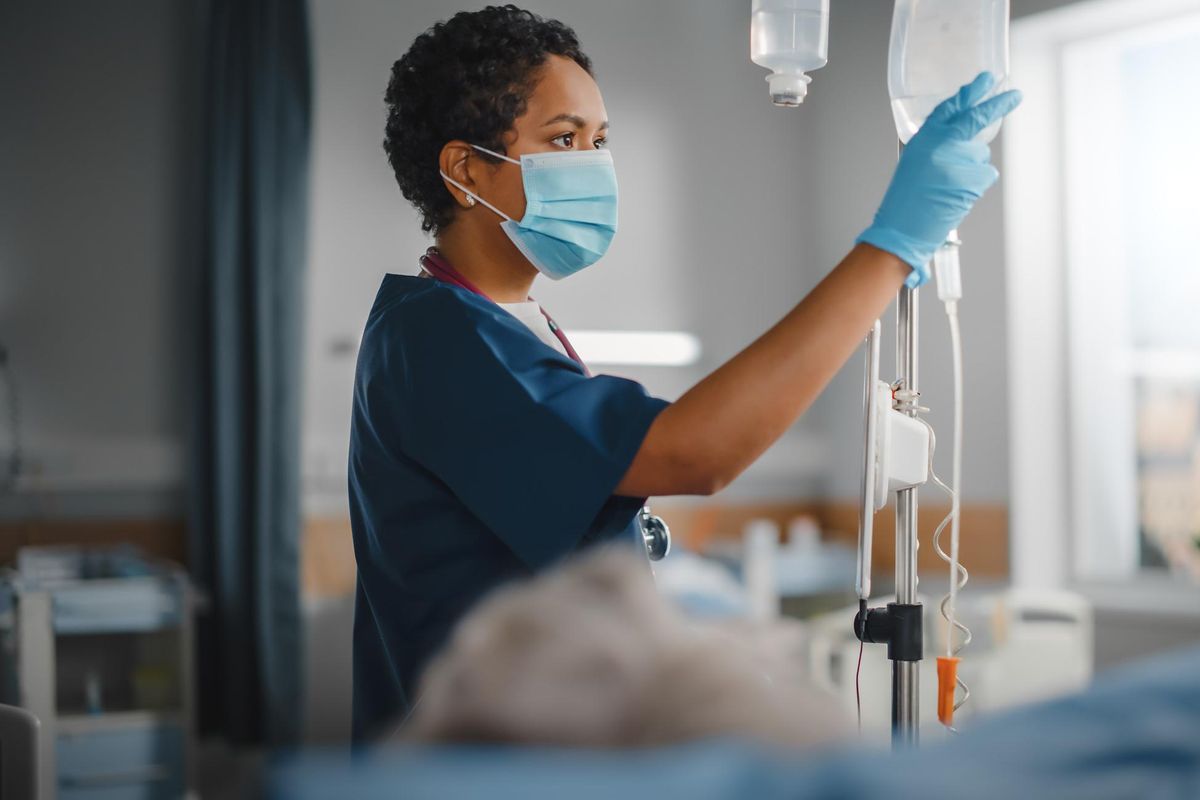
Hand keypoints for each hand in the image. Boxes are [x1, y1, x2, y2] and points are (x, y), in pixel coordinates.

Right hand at [856, 72, 1022, 287]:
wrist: (903, 228)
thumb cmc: (905, 201)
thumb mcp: (914, 164)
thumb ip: (937, 146)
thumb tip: (963, 138)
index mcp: (923, 139)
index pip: (949, 107)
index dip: (969, 92)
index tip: (986, 80)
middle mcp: (941, 144)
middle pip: (976, 120)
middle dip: (999, 105)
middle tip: (1015, 96)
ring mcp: (958, 160)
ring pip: (981, 154)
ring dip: (974, 167)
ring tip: (950, 187)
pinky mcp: (972, 178)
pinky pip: (986, 174)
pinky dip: (977, 184)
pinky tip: (958, 194)